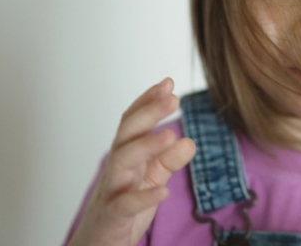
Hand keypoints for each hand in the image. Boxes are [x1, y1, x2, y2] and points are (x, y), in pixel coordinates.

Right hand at [68, 78, 196, 245]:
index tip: (167, 82)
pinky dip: (142, 197)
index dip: (148, 102)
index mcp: (127, 158)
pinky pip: (124, 205)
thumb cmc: (122, 212)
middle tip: (172, 97)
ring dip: (145, 146)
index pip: (133, 124)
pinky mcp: (112, 219)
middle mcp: (116, 171)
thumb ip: (168, 161)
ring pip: (121, 162)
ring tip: (170, 134)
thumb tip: (189, 140)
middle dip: (147, 113)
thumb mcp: (150, 181)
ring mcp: (111, 193)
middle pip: (126, 134)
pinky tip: (162, 191)